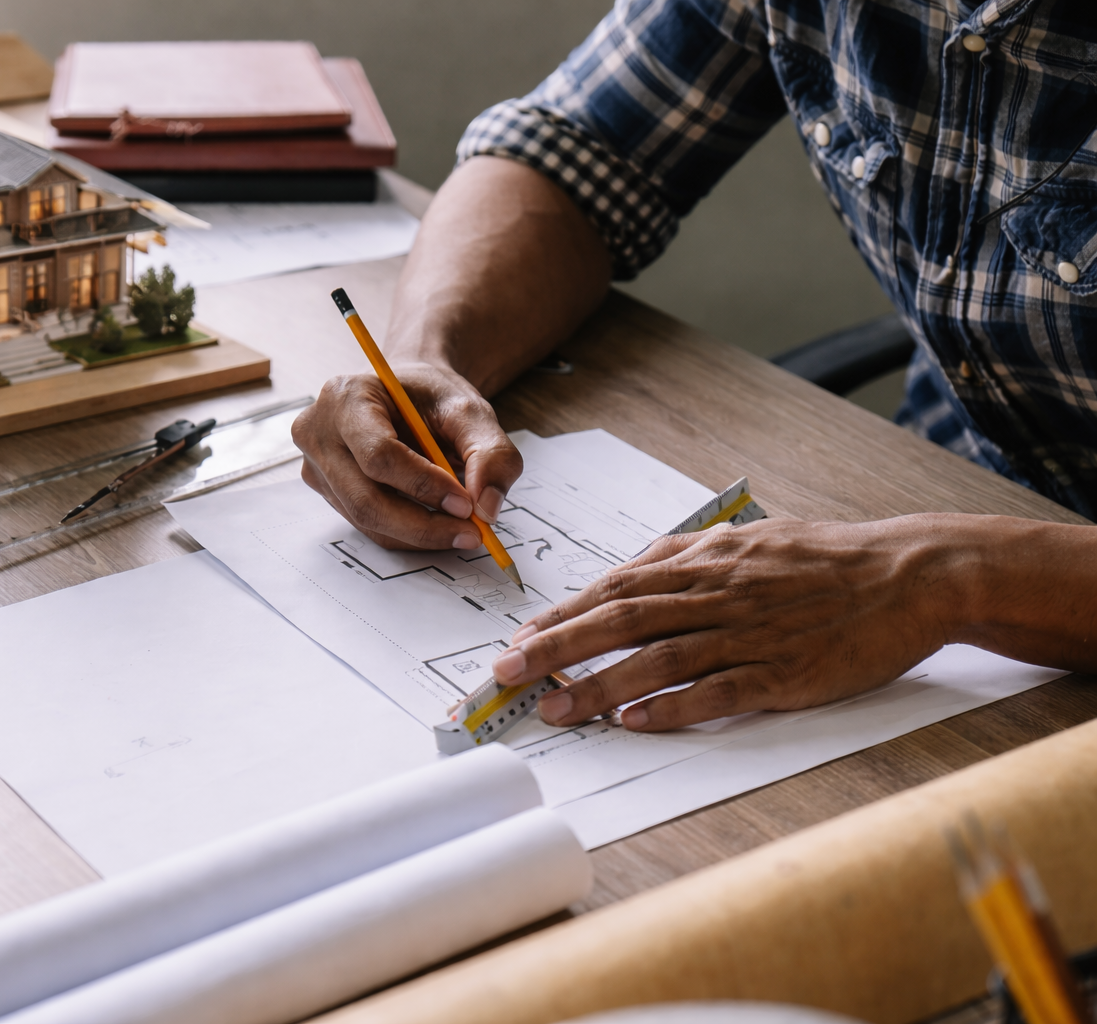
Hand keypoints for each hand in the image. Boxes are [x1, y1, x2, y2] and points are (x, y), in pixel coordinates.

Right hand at [292, 363, 522, 550]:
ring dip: (419, 534)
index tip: (466, 504)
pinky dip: (407, 533)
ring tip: (461, 529)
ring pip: (367, 520)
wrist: (405, 395)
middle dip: (423, 525)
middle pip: (366, 499)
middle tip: (470, 533)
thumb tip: (486, 507)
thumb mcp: (470, 410)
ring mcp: (317, 466)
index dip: (423, 486)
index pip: (378, 455)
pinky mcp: (327, 491)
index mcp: (345, 397)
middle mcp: (318, 432)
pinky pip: (367, 525)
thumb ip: (491, 452)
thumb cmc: (429, 397)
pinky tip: (437, 523)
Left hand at [491, 517, 959, 730]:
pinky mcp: (784, 672)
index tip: (519, 637)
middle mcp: (717, 594)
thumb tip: (630, 569)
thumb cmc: (822, 559)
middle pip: (621, 620)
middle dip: (558, 647)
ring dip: (600, 686)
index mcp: (704, 560)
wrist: (907, 575)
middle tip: (507, 672)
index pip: (615, 588)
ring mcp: (750, 634)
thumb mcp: (746, 539)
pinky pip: (720, 692)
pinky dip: (674, 708)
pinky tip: (635, 723)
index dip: (562, 614)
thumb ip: (685, 553)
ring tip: (554, 708)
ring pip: (659, 660)